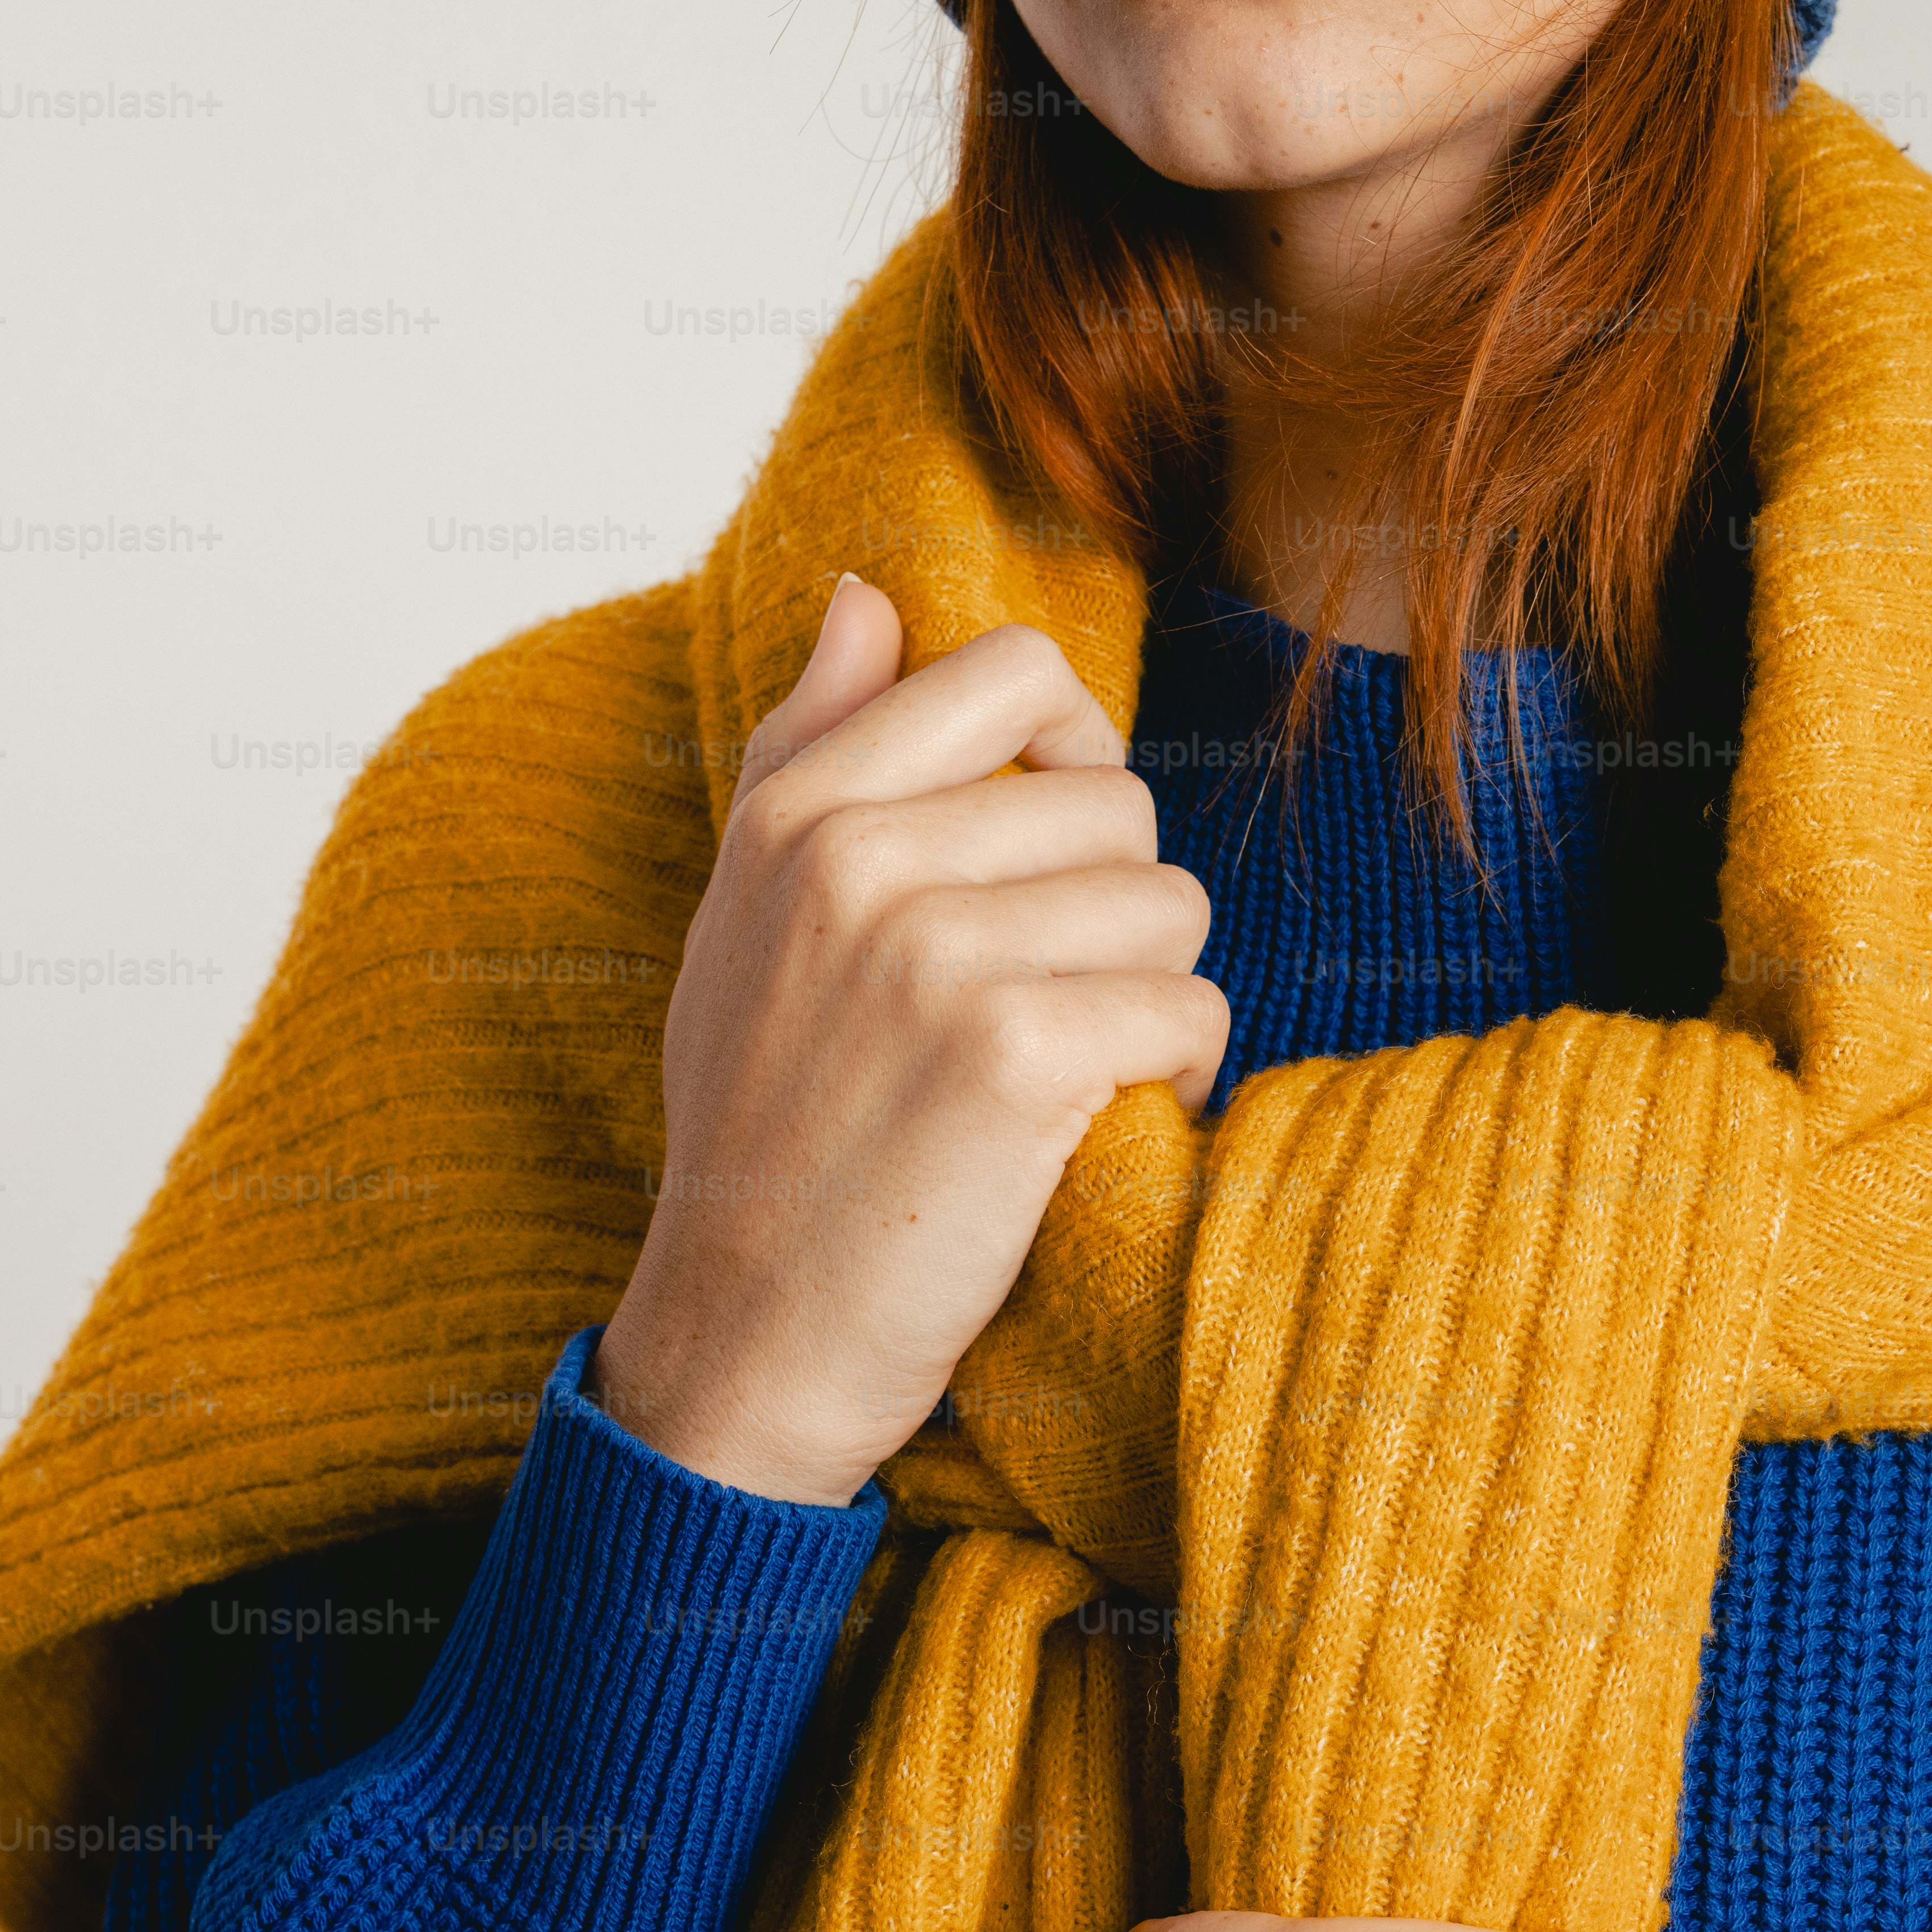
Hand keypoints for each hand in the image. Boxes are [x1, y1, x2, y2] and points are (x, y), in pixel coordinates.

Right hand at [596, 579, 1228, 1503]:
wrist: (745, 1337)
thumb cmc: (767, 1129)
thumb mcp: (745, 919)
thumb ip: (808, 743)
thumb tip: (869, 594)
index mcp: (796, 811)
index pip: (1014, 673)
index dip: (1075, 755)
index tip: (1051, 855)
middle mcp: (858, 859)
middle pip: (1117, 803)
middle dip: (1114, 910)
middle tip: (1045, 1006)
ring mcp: (934, 954)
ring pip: (1168, 906)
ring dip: (1147, 999)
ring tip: (1062, 1072)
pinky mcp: (1014, 1056)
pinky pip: (1187, 1010)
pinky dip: (1171, 1079)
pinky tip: (1095, 1130)